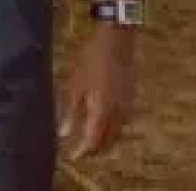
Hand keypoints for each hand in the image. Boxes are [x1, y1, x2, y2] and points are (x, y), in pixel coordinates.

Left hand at [59, 25, 136, 159]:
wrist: (116, 40)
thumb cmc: (90, 59)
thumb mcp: (75, 84)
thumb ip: (70, 111)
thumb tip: (64, 133)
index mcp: (102, 111)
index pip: (93, 141)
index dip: (82, 151)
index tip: (71, 156)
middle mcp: (119, 114)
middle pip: (108, 141)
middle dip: (94, 149)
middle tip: (79, 150)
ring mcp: (128, 106)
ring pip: (117, 133)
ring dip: (104, 140)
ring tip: (89, 139)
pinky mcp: (132, 99)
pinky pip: (123, 122)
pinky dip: (112, 129)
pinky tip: (102, 123)